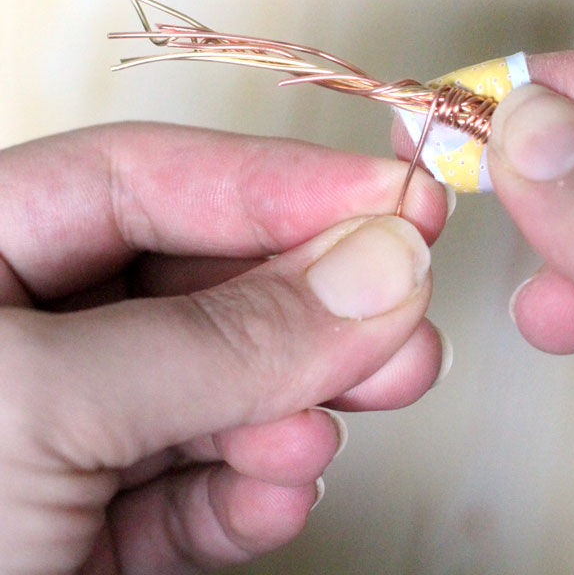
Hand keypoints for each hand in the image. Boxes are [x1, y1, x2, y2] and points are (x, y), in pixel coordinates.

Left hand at [0, 122, 447, 573]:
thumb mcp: (44, 412)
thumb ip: (222, 339)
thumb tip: (376, 268)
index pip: (143, 178)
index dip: (279, 179)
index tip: (392, 197)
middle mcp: (15, 332)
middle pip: (199, 279)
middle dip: (315, 295)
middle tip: (410, 298)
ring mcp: (60, 427)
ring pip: (215, 381)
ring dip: (302, 395)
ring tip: (379, 391)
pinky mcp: (88, 518)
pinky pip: (193, 482)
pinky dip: (252, 487)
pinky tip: (282, 490)